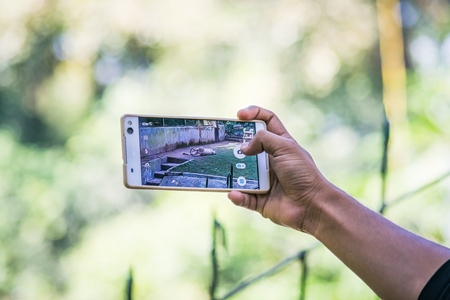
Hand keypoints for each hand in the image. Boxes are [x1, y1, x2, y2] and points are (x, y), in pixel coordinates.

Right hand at [228, 106, 330, 233]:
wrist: (312, 205)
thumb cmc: (303, 174)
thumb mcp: (285, 147)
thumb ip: (263, 140)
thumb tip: (243, 148)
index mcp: (280, 144)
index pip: (267, 122)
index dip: (254, 114)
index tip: (239, 115)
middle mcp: (271, 160)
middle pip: (248, 147)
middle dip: (235, 145)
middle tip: (224, 144)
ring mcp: (264, 180)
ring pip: (241, 173)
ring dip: (233, 172)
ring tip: (224, 170)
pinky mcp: (260, 199)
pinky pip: (243, 197)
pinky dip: (237, 196)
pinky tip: (234, 193)